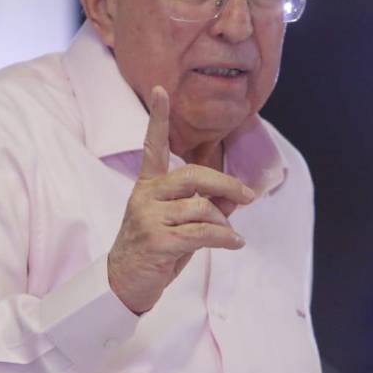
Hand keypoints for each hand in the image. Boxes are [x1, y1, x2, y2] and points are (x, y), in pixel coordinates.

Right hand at [107, 86, 253, 313]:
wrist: (125, 283)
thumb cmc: (156, 248)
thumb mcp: (180, 222)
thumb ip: (204, 204)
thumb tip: (236, 197)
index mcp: (148, 184)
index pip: (152, 145)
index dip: (157, 117)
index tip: (161, 90)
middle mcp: (145, 195)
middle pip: (193, 175)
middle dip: (225, 183)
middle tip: (247, 196)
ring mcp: (148, 217)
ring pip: (201, 207)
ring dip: (223, 223)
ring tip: (229, 235)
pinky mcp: (155, 240)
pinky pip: (201, 233)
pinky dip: (224, 238)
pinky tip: (234, 243)